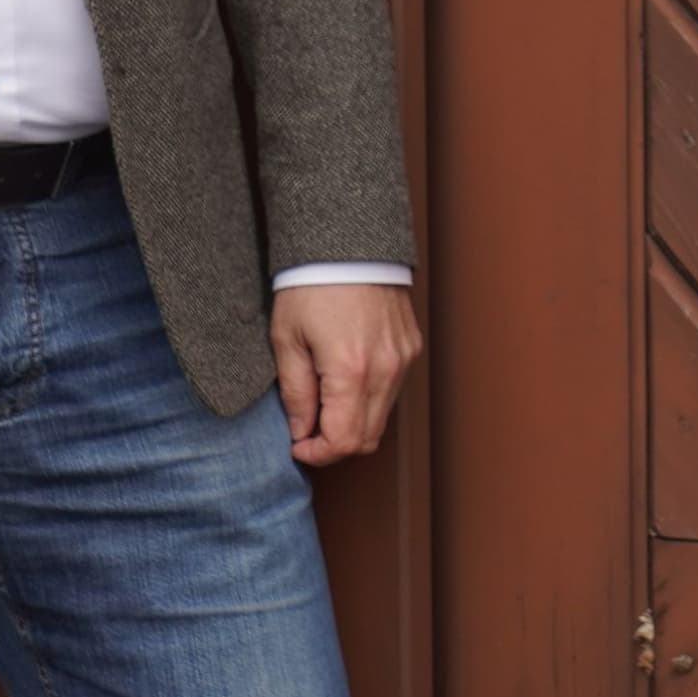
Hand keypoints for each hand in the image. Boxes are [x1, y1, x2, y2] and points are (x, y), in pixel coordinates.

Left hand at [272, 282, 421, 464]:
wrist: (348, 242)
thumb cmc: (311, 285)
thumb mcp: (287, 339)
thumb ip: (295, 392)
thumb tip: (301, 430)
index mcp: (350, 371)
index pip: (342, 441)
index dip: (317, 454)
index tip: (297, 445)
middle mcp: (385, 370)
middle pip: (367, 438)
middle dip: (334, 445)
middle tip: (307, 430)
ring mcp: (403, 359)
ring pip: (382, 418)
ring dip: (352, 424)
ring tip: (323, 403)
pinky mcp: (410, 348)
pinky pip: (392, 391)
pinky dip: (369, 400)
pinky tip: (345, 381)